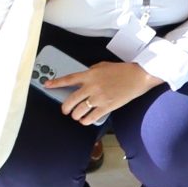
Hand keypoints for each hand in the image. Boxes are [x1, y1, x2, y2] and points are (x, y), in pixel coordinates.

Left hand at [43, 59, 157, 125]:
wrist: (139, 76)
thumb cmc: (124, 70)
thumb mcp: (104, 65)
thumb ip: (91, 71)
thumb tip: (83, 79)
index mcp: (90, 74)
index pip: (68, 79)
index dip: (56, 83)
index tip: (47, 85)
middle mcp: (92, 86)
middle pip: (70, 100)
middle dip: (65, 107)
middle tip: (65, 110)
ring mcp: (98, 98)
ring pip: (78, 111)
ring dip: (75, 115)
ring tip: (77, 115)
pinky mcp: (106, 107)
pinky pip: (90, 118)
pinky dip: (85, 121)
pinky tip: (86, 120)